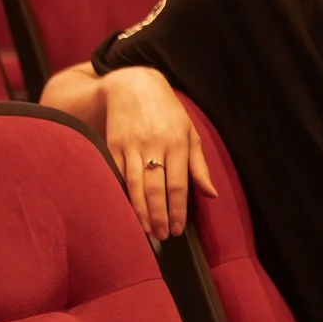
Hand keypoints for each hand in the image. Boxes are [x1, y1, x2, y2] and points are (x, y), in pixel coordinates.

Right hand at [100, 67, 216, 241]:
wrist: (133, 85)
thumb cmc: (168, 112)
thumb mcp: (190, 133)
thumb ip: (199, 165)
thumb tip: (210, 194)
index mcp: (177, 144)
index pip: (178, 185)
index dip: (177, 210)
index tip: (178, 229)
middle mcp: (154, 145)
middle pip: (156, 189)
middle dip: (159, 216)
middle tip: (162, 236)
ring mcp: (131, 145)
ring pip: (135, 185)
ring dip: (140, 211)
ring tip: (146, 230)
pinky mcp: (112, 144)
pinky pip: (116, 174)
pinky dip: (121, 194)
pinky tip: (125, 210)